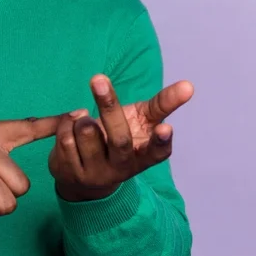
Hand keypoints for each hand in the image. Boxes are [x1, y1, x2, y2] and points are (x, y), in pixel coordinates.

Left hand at [48, 75, 193, 201]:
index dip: (161, 142)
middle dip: (108, 106)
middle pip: (118, 137)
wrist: (85, 177)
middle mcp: (122, 168)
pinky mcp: (71, 173)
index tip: (165, 128)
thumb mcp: (141, 123)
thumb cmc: (119, 139)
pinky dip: (67, 123)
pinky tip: (71, 127)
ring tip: (86, 119)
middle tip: (98, 78)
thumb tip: (189, 85)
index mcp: (143, 156)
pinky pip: (66, 136)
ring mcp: (96, 173)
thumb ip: (162, 105)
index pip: (158, 153)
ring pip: (86, 131)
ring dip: (83, 116)